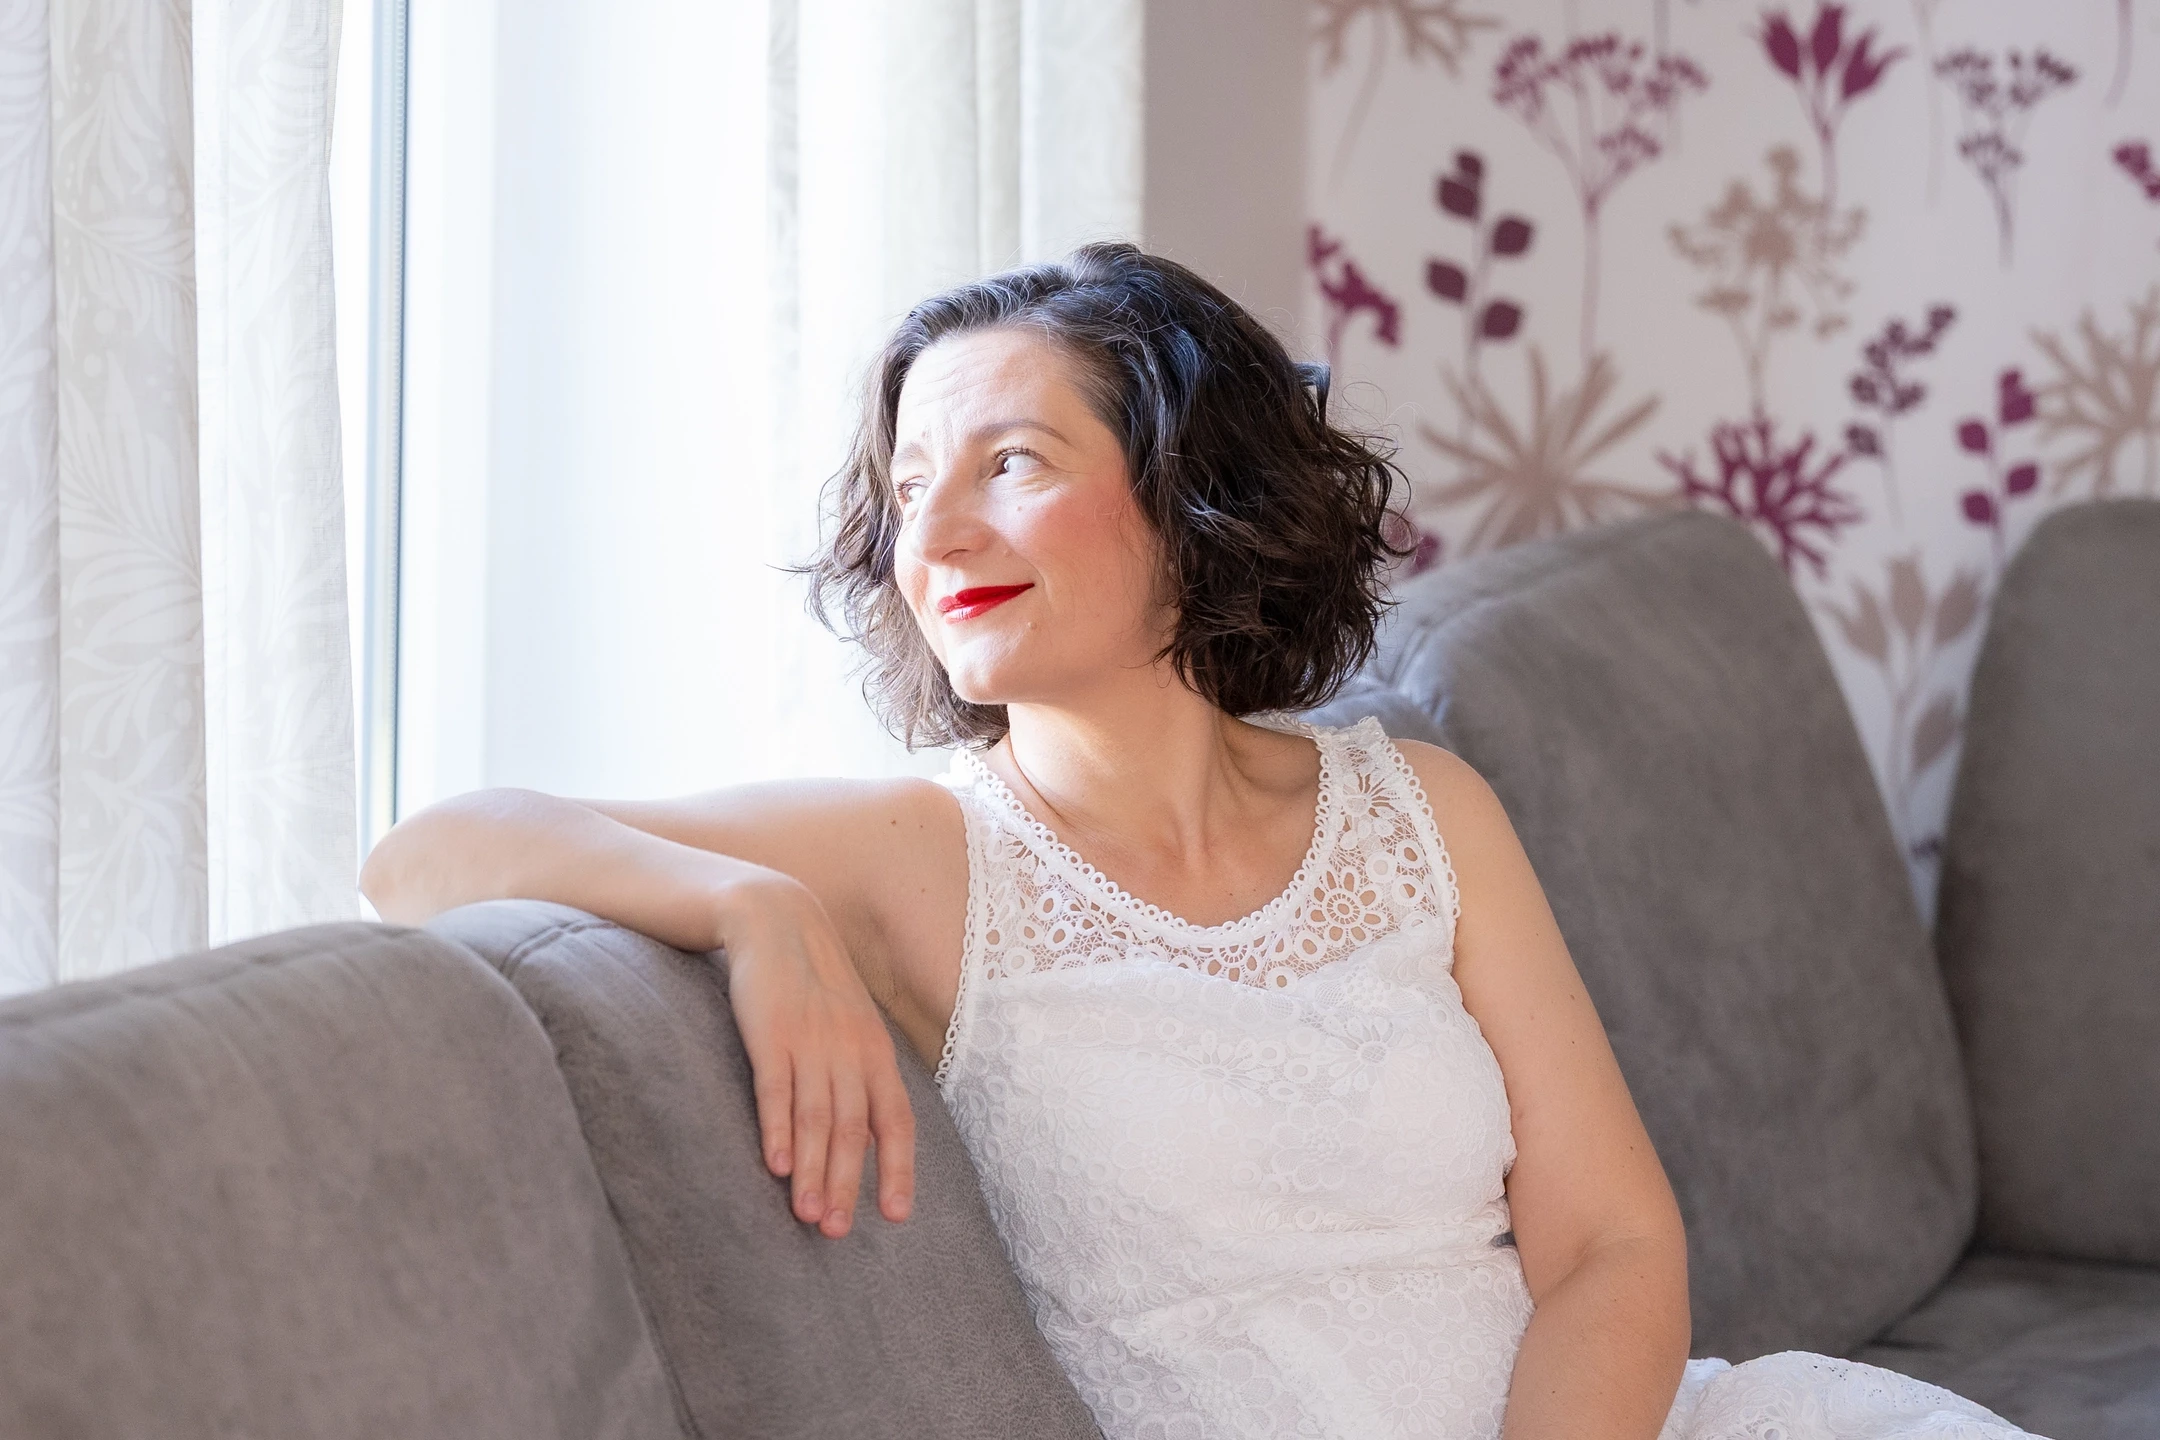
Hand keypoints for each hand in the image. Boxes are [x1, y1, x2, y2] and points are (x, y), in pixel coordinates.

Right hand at [716, 869, 915, 1237]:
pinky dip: (779, 1130)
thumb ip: (858, 1074)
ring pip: (818, 1118)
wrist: (775, 920)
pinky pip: (777, 1090)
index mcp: (875, 1052)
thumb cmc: (811, 984)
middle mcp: (850, 1050)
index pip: (896, 1120)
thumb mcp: (848, 1025)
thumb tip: (864, 1134)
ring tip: (808, 1217)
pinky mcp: (771, 1033)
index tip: (897, 1215)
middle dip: (848, 1185)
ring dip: (814, 1171)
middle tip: (839, 1234)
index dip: (898, 1168)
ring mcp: (811, 1041)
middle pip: (854, 1129)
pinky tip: (777, 1166)